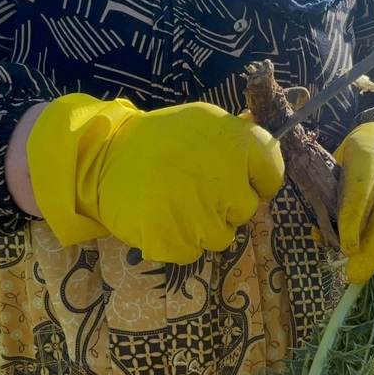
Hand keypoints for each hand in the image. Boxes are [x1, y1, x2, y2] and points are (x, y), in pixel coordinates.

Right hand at [27, 94, 284, 263]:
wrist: (102, 157)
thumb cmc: (158, 139)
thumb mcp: (203, 122)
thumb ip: (238, 139)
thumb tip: (267, 159)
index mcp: (236, 145)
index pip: (271, 173)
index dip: (258, 179)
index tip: (240, 177)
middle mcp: (226, 182)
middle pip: (246, 209)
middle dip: (226, 203)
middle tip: (196, 187)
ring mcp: (200, 216)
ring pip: (221, 236)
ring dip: (203, 225)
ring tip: (176, 202)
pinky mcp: (175, 242)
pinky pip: (192, 253)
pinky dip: (179, 241)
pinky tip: (162, 217)